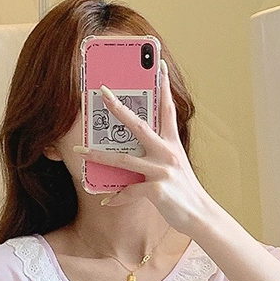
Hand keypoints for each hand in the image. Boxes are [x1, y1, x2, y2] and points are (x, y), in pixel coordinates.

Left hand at [73, 60, 215, 234]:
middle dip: (118, 109)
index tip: (158, 65)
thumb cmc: (183, 192)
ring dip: (98, 155)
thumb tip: (129, 156)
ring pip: (124, 159)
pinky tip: (106, 199)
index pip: (167, 110)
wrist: (199, 215)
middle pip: (138, 126)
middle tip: (102, 92)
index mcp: (172, 144)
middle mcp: (167, 153)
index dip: (163, 86)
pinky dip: (117, 196)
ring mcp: (162, 171)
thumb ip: (155, 159)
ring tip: (80, 150)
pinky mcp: (157, 190)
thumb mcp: (174, 168)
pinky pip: (129, 191)